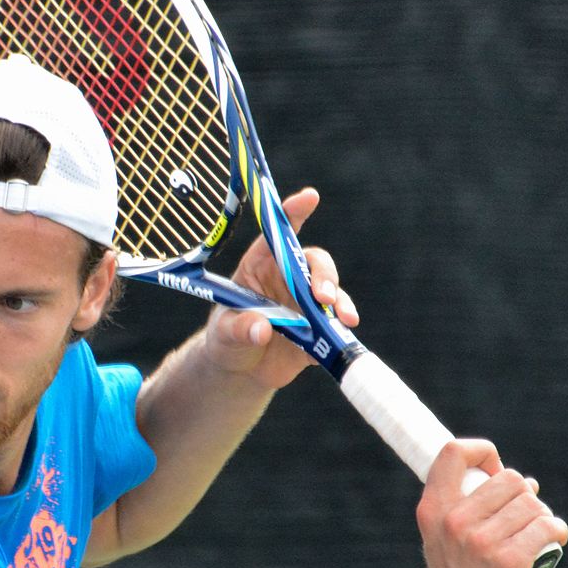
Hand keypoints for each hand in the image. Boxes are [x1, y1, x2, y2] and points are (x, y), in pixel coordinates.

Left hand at [203, 188, 359, 389]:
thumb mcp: (223, 333)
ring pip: (332, 293)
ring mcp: (307, 303)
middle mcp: (288, 279)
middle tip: (323, 297)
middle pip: (314, 263)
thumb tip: (262, 329)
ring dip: (340, 303)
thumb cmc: (226, 339)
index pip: (277, 236)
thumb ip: (239, 328)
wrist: (240, 371)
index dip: (292, 214)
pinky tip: (339, 341)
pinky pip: (336, 326)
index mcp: (260, 266)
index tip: (309, 197)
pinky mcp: (320, 329)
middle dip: (324, 275)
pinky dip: (341, 332)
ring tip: (343, 319)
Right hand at [417, 440, 567, 567]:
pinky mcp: (508, 560)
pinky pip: (547, 526)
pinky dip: (556, 530)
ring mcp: (480, 541)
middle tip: (519, 515)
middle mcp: (453, 521)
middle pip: (507, 477)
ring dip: (540, 514)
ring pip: (531, 502)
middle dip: (522, 493)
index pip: (454, 453)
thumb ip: (464, 503)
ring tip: (533, 531)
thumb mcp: (443, 534)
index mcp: (432, 508)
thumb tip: (522, 480)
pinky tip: (552, 538)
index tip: (493, 471)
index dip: (482, 452)